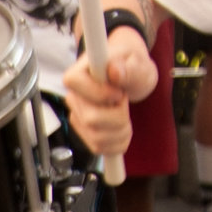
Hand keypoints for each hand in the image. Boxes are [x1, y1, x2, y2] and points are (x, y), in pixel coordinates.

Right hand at [62, 20, 155, 161]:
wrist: (131, 74)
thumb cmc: (132, 65)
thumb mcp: (138, 63)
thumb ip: (128, 68)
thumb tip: (114, 71)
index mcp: (79, 73)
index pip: (76, 86)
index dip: (102, 94)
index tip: (119, 92)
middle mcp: (73, 96)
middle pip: (91, 120)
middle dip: (118, 117)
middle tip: (125, 104)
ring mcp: (77, 116)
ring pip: (97, 138)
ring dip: (120, 132)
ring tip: (126, 116)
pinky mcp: (84, 132)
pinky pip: (100, 148)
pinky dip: (118, 143)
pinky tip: (122, 128)